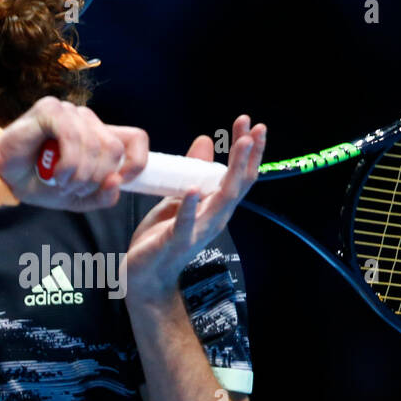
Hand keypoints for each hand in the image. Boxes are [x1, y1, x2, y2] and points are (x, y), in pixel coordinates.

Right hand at [0, 95, 148, 210]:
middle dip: (95, 178)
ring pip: (94, 145)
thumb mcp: (79, 198)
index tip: (119, 182)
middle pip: (113, 149)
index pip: (137, 139)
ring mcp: (70, 113)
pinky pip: (72, 136)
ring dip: (78, 174)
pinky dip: (67, 162)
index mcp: (100, 137)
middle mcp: (89, 121)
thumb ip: (102, 195)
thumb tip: (117, 181)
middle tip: (73, 187)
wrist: (6, 178)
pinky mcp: (51, 110)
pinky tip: (56, 173)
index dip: (136, 162)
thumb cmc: (41, 183)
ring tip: (61, 182)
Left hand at [123, 114, 266, 304]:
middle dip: (248, 154)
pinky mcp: (176, 242)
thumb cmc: (162, 237)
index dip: (246, 150)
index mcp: (214, 206)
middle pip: (238, 183)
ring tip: (239, 146)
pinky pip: (186, 223)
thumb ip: (193, 172)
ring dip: (233, 171)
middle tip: (255, 128)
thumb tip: (206, 141)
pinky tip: (194, 190)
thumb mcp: (178, 196)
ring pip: (222, 199)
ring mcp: (198, 230)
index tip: (249, 123)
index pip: (238, 175)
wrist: (145, 277)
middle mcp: (214, 218)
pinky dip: (190, 207)